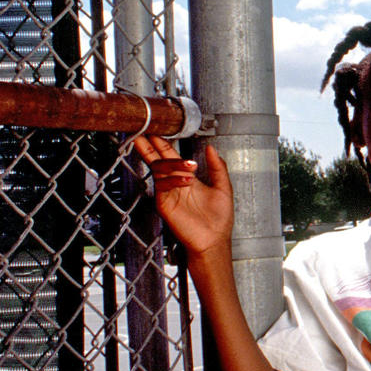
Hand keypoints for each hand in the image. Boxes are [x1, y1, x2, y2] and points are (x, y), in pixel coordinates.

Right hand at [132, 135, 233, 255]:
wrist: (214, 240)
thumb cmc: (219, 218)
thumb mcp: (223, 188)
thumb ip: (218, 167)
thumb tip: (212, 148)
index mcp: (187, 177)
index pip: (171, 157)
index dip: (163, 144)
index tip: (157, 131)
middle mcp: (175, 183)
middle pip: (158, 160)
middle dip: (151, 147)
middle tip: (147, 134)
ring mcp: (168, 193)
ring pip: (160, 170)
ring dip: (172, 164)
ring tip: (190, 167)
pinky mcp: (164, 203)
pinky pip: (162, 185)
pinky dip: (173, 180)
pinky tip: (187, 181)